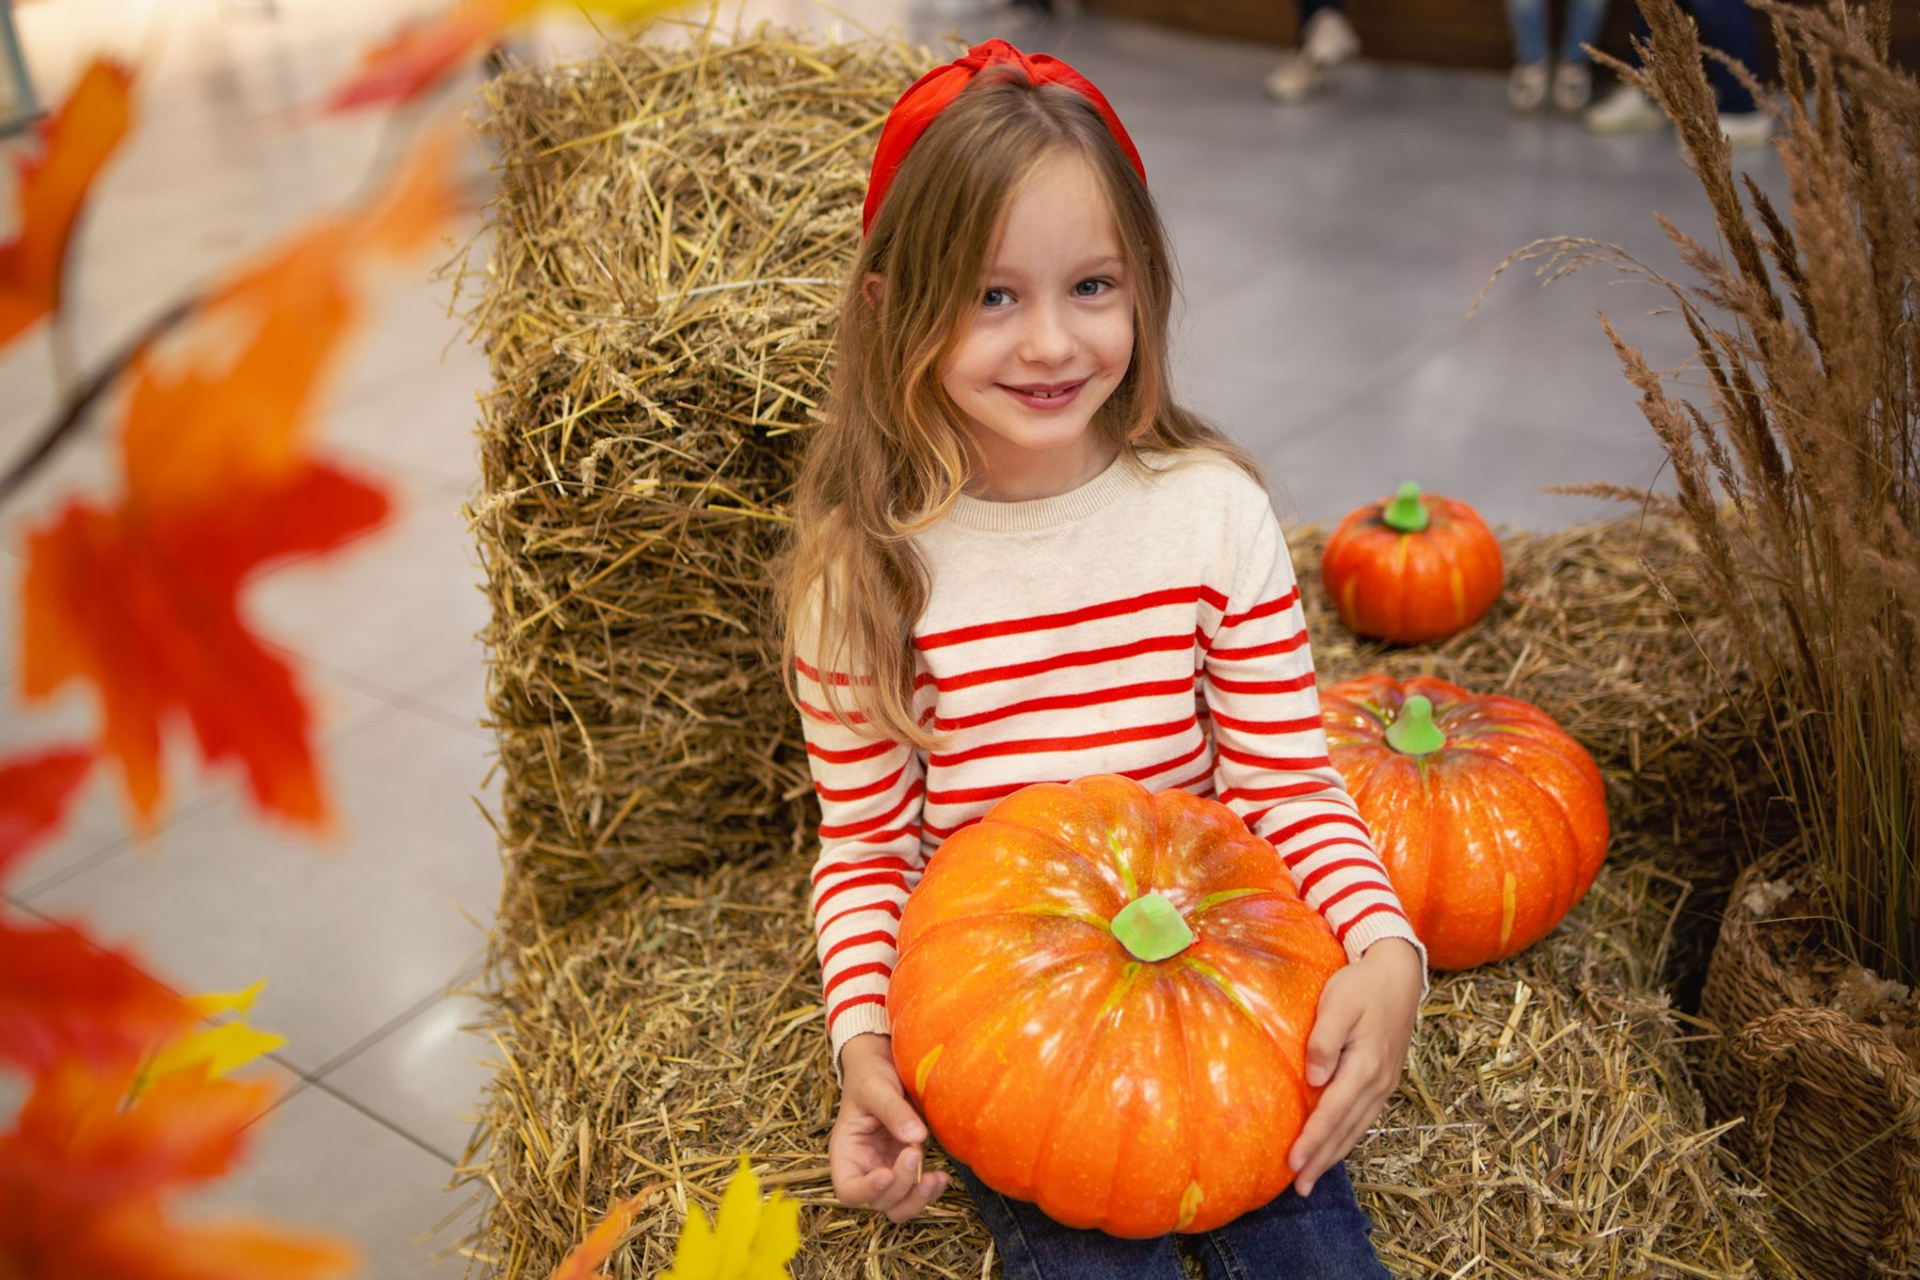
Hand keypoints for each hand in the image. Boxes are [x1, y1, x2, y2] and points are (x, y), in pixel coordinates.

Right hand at [829, 1034, 950, 1221]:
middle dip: (900, 1186)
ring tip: (936, 1178)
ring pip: (899, 1206)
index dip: (865, 1191)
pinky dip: (930, 1190)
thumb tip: (916, 1136)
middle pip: (879, 1201)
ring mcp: (887, 1169)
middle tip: (914, 1152)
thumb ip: (892, 1110)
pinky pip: (917, 1192)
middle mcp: (865, 1168)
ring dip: (917, 1199)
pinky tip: (942, 1176)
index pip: (848, 1190)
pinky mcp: (908, 1166)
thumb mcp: (876, 1087)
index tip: (886, 1174)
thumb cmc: (870, 1074)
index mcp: (846, 1153)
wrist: (886, 1064)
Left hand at [1287, 937, 1422, 1196]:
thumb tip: (1315, 1079)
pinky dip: (1348, 1137)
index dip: (1313, 1140)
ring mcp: (1384, 1082)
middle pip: (1346, 1130)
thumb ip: (1325, 1041)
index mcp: (1365, 1066)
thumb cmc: (1362, 985)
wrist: (1397, 974)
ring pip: (1357, 1128)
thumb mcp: (1338, 1003)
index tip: (1293, 1163)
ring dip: (1334, 1154)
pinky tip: (1335, 1146)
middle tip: (1299, 1188)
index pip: (1333, 1112)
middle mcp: (1378, 1082)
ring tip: (1312, 1177)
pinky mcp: (1384, 1079)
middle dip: (1321, 1160)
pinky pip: (1364, 1117)